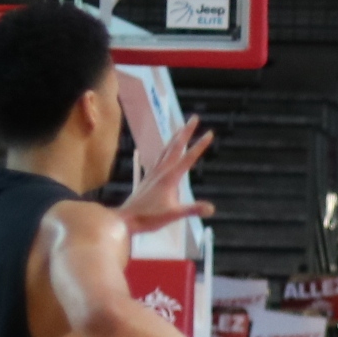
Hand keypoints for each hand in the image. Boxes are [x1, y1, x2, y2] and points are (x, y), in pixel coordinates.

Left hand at [115, 117, 217, 236]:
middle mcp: (162, 170)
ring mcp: (154, 172)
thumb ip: (192, 209)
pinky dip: (166, 149)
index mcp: (170, 177)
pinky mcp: (149, 177)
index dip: (200, 145)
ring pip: (166, 149)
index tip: (210, 133)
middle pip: (176, 146)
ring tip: (181, 128)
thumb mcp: (173, 215)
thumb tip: (212, 208)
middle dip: (186, 131)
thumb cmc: (149, 217)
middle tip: (194, 118)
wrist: (125, 218)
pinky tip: (166, 150)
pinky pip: (159, 157)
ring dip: (175, 137)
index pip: (189, 158)